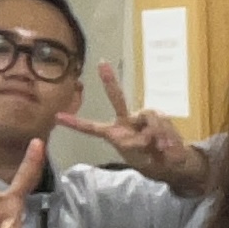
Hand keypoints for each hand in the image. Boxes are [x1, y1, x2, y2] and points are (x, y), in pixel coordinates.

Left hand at [57, 63, 204, 192]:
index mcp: (114, 133)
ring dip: (153, 133)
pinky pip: (158, 120)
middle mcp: (126, 120)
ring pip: (145, 114)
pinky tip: (164, 145)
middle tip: (102, 64)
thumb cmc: (148, 159)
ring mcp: (142, 117)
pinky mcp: (158, 116)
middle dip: (109, 80)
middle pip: (117, 98)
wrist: (171, 164)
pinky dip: (163, 134)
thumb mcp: (138, 156)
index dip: (75, 123)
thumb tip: (147, 133)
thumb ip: (138, 143)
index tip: (57, 117)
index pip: (91, 127)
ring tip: (158, 148)